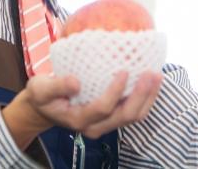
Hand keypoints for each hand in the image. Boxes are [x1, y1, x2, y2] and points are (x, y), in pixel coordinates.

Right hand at [1, 71, 162, 148]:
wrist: (44, 108)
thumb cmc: (42, 96)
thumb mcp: (40, 89)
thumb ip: (56, 86)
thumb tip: (76, 82)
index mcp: (78, 119)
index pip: (103, 108)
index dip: (116, 91)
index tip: (124, 71)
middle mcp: (94, 126)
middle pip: (125, 116)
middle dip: (141, 95)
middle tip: (151, 73)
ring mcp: (105, 124)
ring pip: (133, 116)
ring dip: (148, 97)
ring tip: (157, 75)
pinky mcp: (111, 118)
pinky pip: (133, 111)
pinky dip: (145, 97)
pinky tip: (151, 81)